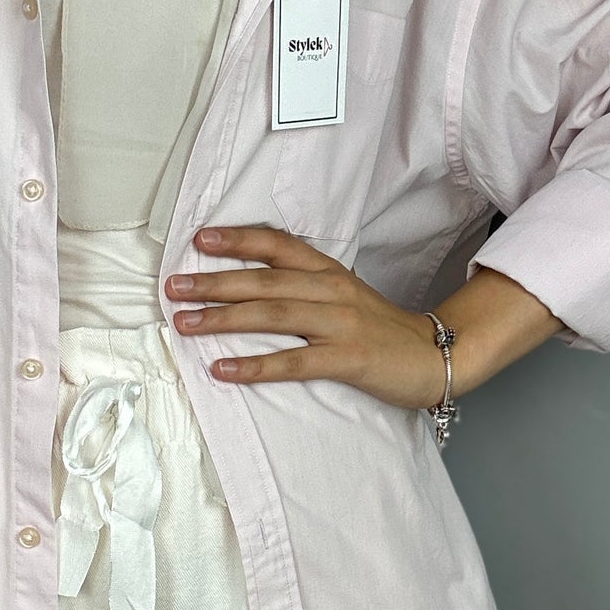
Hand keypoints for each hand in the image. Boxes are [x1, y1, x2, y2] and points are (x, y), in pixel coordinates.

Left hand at [166, 226, 446, 408]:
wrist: (436, 356)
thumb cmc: (382, 331)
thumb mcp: (344, 296)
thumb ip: (304, 287)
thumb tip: (250, 287)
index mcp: (329, 273)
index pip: (279, 246)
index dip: (239, 240)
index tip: (200, 239)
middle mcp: (331, 291)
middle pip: (264, 281)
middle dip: (214, 282)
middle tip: (173, 287)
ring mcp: (340, 324)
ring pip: (272, 316)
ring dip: (223, 319)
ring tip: (185, 323)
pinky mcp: (347, 359)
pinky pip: (292, 362)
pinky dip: (255, 366)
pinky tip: (223, 369)